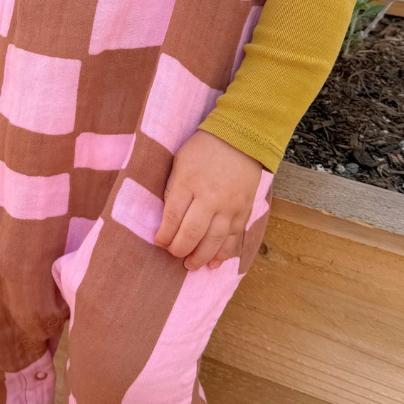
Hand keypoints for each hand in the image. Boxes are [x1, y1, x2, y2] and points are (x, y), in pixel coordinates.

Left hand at [154, 130, 265, 270]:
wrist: (241, 138)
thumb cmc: (204, 148)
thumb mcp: (179, 162)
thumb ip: (173, 189)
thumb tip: (167, 218)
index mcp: (188, 182)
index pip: (172, 217)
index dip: (164, 235)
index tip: (159, 241)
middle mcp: (209, 197)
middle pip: (192, 233)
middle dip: (180, 249)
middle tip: (174, 255)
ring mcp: (229, 205)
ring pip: (214, 240)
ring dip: (201, 257)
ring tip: (191, 266)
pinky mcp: (244, 210)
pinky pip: (234, 237)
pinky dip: (224, 253)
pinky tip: (214, 263)